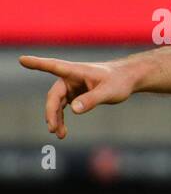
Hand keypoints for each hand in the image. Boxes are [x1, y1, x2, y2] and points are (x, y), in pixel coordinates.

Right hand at [19, 54, 139, 138]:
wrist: (127, 80)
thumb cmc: (119, 82)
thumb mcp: (108, 92)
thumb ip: (92, 100)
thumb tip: (74, 110)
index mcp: (75, 71)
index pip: (52, 66)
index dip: (37, 64)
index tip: (22, 59)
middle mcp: (69, 77)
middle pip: (54, 95)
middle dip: (51, 112)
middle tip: (52, 129)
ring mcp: (70, 86)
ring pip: (57, 103)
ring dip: (56, 118)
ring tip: (59, 134)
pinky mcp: (74, 94)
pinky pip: (62, 107)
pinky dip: (61, 118)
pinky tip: (62, 131)